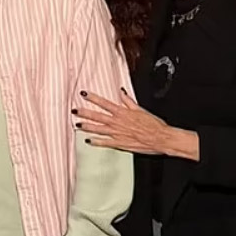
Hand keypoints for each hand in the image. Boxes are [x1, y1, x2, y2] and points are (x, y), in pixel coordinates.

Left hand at [74, 89, 197, 158]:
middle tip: (74, 110)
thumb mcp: (140, 109)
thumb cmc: (153, 124)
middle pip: (97, 116)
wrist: (161, 138)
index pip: (104, 103)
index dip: (92, 98)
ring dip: (86, 126)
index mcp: (122, 112)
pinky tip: (87, 140)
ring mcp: (117, 133)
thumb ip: (128, 101)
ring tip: (77, 124)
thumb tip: (121, 92)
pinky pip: (104, 142)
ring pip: (97, 129)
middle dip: (84, 112)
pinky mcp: (119, 143)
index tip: (83, 94)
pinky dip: (95, 142)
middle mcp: (117, 122)